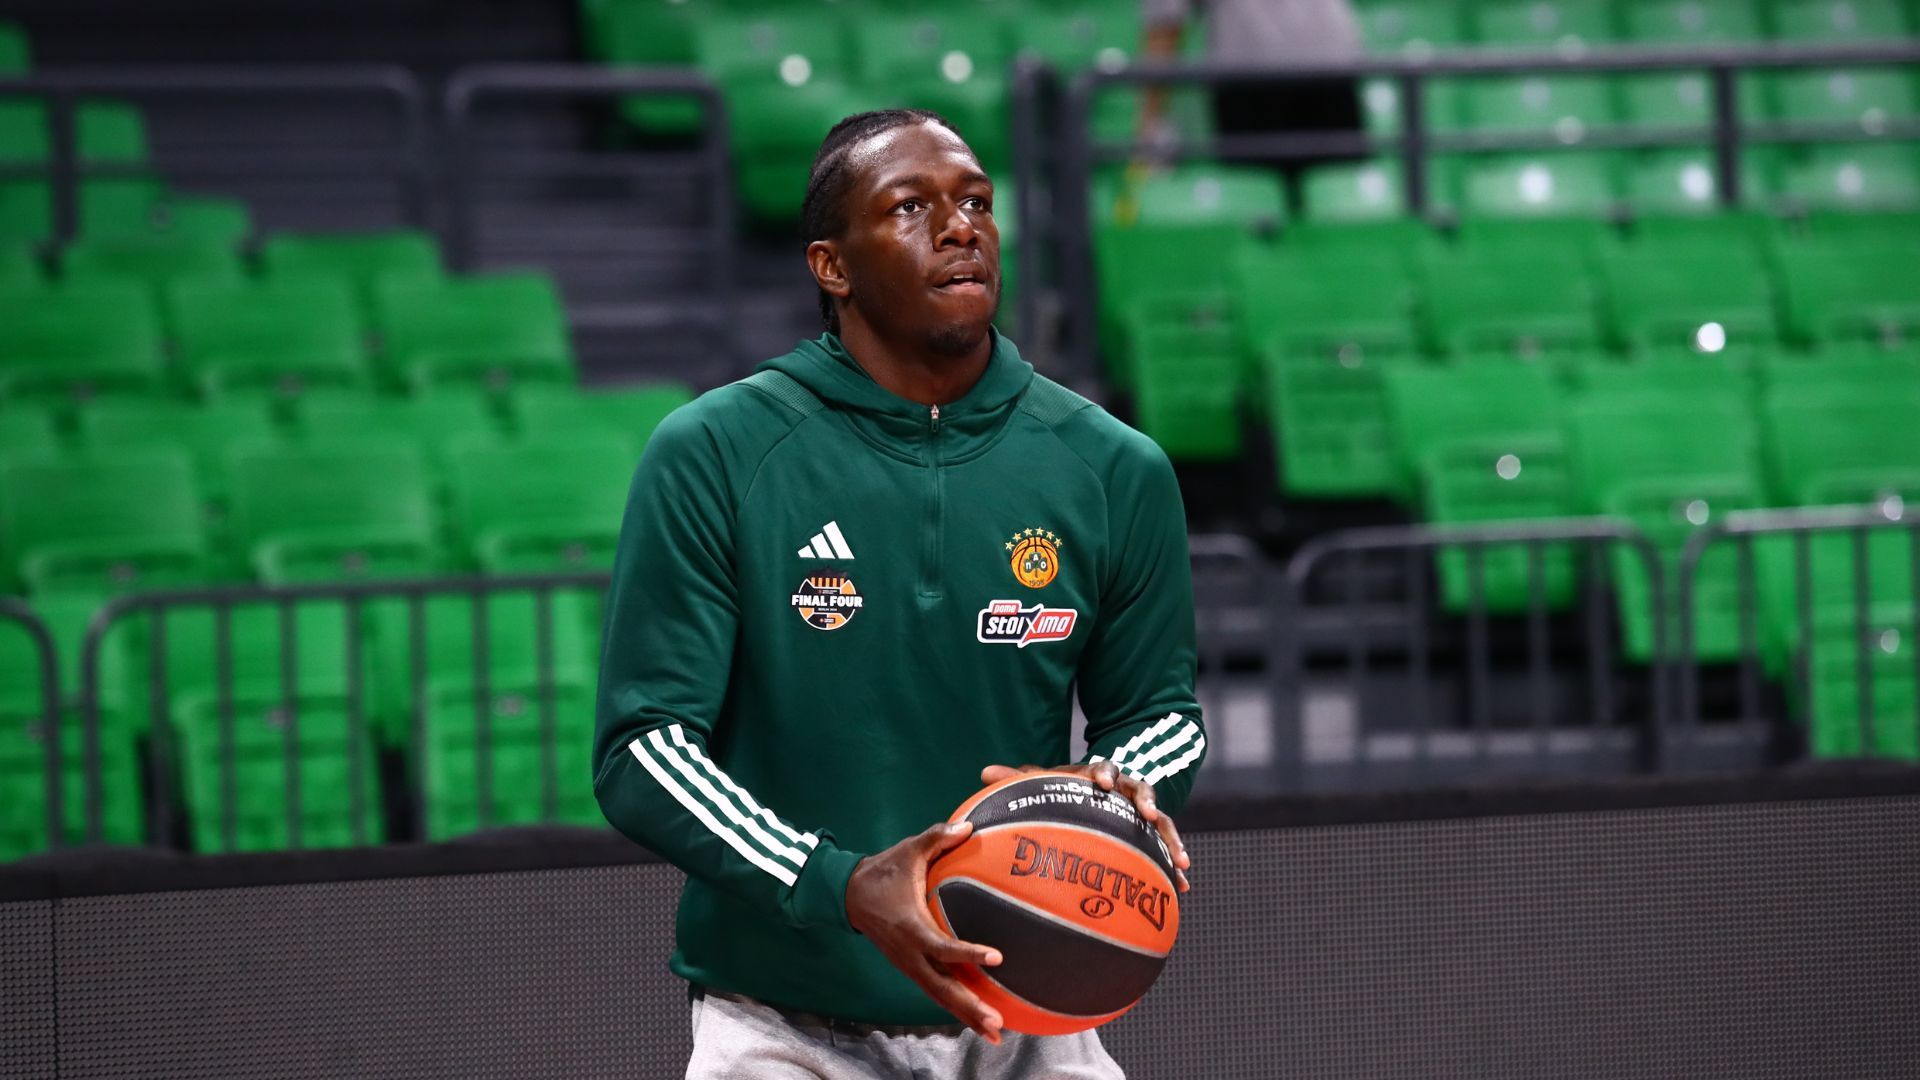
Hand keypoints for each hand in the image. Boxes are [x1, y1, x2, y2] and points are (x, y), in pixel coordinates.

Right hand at [845, 821, 1004, 1042]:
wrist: (849, 895)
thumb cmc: (883, 871)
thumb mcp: (908, 851)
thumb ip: (937, 837)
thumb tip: (969, 825)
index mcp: (911, 927)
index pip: (942, 947)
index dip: (968, 953)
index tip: (996, 957)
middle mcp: (910, 954)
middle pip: (943, 988)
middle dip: (970, 1007)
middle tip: (998, 1023)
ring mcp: (909, 965)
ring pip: (940, 996)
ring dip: (967, 1015)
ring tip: (996, 1034)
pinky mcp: (911, 969)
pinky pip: (936, 991)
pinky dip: (956, 1007)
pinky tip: (978, 1019)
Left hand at [978, 762, 1191, 892]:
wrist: (1097, 790)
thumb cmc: (1065, 789)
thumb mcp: (1046, 784)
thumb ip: (1018, 780)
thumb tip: (984, 773)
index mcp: (1100, 776)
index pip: (1105, 769)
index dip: (1105, 774)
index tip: (1103, 784)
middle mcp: (1126, 791)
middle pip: (1141, 790)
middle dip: (1147, 802)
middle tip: (1148, 814)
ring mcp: (1141, 811)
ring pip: (1162, 821)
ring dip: (1171, 839)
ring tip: (1181, 861)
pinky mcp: (1150, 833)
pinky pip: (1165, 847)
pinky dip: (1173, 865)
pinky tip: (1181, 887)